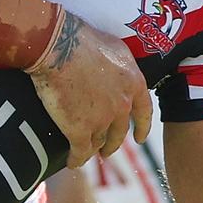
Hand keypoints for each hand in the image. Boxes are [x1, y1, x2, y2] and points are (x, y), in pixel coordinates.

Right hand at [28, 14, 152, 168]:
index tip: (140, 137)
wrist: (59, 47)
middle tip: (107, 150)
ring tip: (86, 153)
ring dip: (93, 150)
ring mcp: (102, 120)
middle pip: (120, 132)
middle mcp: (122, 105)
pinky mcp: (80, 131)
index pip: (144, 111)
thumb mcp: (114, 48)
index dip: (142, 126)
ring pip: (99, 142)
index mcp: (133, 83)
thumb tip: (118, 71)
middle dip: (114, 143)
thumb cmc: (82, 39)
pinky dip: (76, 159)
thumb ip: (121, 65)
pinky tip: (72, 162)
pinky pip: (80, 152)